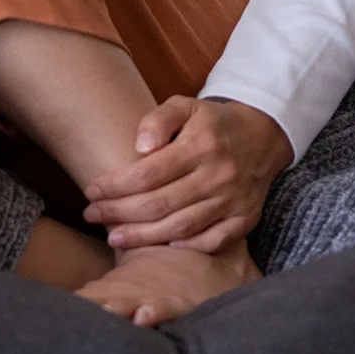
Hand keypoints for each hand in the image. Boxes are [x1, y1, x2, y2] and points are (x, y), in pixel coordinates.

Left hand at [81, 96, 293, 254]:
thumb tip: (140, 148)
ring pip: (182, 226)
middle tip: (92, 216)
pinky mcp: (246, 218)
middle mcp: (218, 175)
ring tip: (114, 237)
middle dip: (119, 213)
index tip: (91, 192)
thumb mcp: (185, 106)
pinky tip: (162, 248)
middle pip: (160, 204)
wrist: (263, 135)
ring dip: (143, 237)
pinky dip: (187, 247)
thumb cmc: (212, 123)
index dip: (115, 186)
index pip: (148, 173)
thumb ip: (158, 120)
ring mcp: (234, 200)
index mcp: (200, 145)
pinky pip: (213, 241)